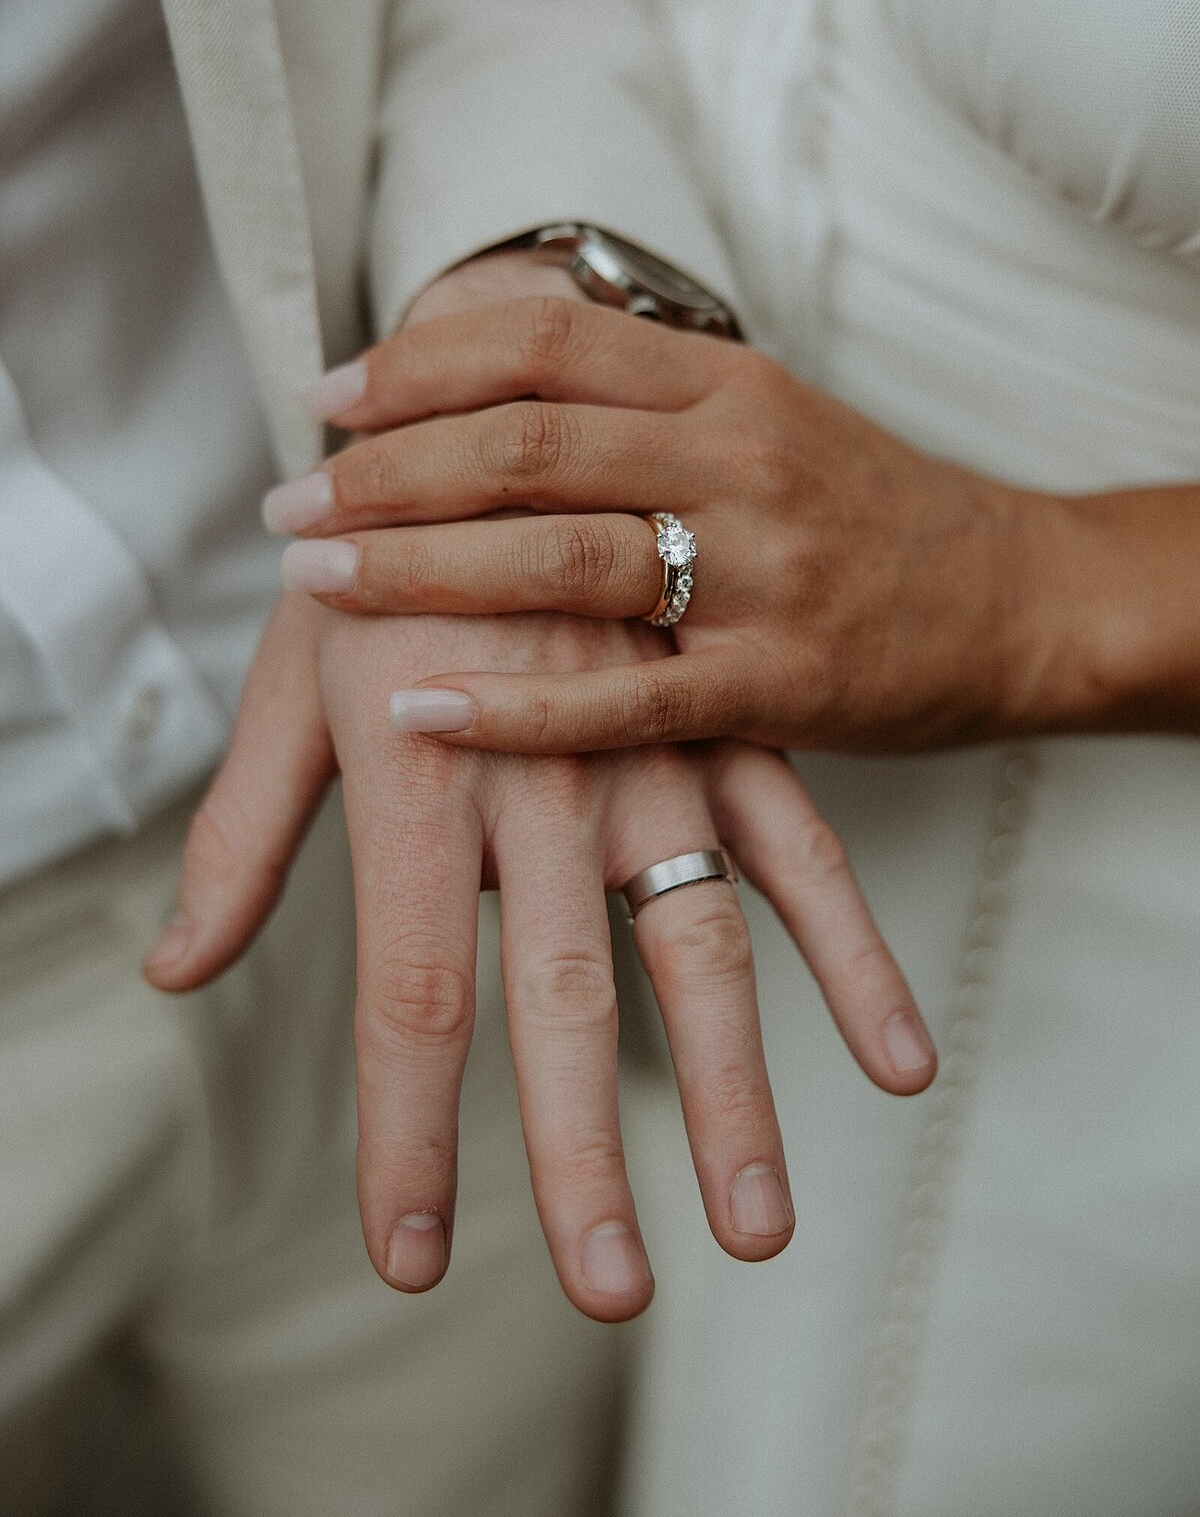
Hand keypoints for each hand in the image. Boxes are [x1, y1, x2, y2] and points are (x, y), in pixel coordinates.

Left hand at [146, 265, 935, 1329]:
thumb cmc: (382, 563)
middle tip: (611, 1288)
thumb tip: (175, 970)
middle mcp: (544, 773)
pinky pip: (801, 846)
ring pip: (699, 939)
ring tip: (763, 1225)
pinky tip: (898, 1060)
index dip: (407, 1140)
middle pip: (563, 996)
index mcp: (422, 776)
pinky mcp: (723, 714)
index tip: (413, 1263)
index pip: (408, 993)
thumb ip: (246, 834)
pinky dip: (849, 955)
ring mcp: (650, 744)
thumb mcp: (295, 687)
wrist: (509, 404)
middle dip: (583, 1154)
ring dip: (739, 1090)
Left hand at [265, 295, 1052, 754]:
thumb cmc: (867, 509)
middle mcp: (739, 461)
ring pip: (558, 559)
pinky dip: (513, 708)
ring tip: (317, 578)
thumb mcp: (764, 414)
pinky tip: (420, 710)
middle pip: (526, 442)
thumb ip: (639, 393)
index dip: (417, 363)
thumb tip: (482, 364)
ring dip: (416, 568)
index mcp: (726, 383)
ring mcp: (762, 573)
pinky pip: (626, 699)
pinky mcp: (781, 684)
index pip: (542, 342)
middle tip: (291, 503)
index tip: (329, 399)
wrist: (1017, 599)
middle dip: (383, 471)